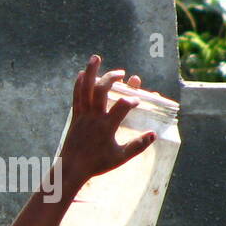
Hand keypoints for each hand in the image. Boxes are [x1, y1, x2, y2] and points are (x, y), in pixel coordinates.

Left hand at [58, 55, 153, 192]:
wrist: (72, 168)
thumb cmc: (97, 164)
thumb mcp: (120, 157)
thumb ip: (137, 146)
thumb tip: (153, 135)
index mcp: (106, 127)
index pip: (122, 107)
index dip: (132, 100)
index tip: (138, 101)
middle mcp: (94, 117)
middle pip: (101, 91)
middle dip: (112, 78)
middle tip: (122, 74)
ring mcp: (83, 115)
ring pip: (85, 88)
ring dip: (91, 71)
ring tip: (96, 57)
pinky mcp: (75, 116)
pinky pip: (76, 95)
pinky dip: (79, 83)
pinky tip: (82, 73)